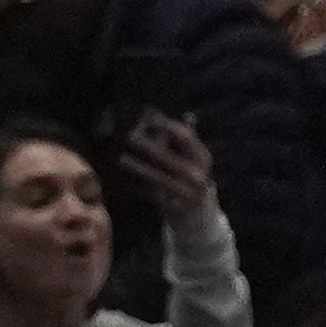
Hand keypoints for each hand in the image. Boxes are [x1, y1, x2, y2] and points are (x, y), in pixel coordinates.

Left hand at [117, 109, 221, 227]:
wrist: (200, 214)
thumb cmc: (193, 176)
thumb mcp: (194, 157)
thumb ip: (186, 136)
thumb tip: (182, 112)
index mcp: (203, 158)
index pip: (185, 137)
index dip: (167, 126)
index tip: (149, 118)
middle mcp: (198, 175)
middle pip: (169, 158)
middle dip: (149, 147)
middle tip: (130, 136)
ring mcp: (187, 193)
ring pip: (159, 178)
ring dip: (139, 168)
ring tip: (122, 159)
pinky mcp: (175, 208)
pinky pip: (153, 196)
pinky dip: (139, 187)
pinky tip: (126, 179)